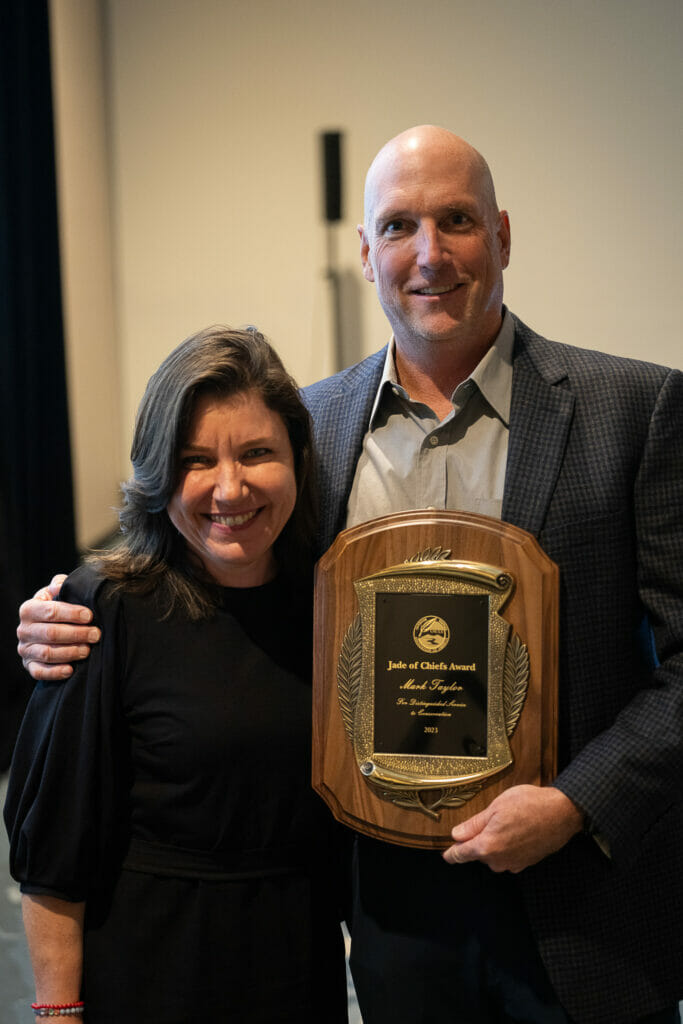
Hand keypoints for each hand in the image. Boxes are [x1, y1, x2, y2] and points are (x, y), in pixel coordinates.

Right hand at [17, 575, 100, 680]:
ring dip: (70, 652)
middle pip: (51, 633)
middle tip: (96, 634)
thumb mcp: (56, 593)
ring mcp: (25, 649)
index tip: (90, 616)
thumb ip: (60, 585)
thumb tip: (62, 584)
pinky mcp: (29, 665)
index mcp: (29, 609)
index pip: (50, 611)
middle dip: (77, 634)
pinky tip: (71, 670)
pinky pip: (40, 672)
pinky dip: (56, 672)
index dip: (71, 614)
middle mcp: (23, 630)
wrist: (46, 627)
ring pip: (47, 653)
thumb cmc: (56, 607)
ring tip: (88, 650)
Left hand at [442, 785, 583, 873]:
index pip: (461, 855)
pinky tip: (516, 831)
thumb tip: (456, 835)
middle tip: (488, 820)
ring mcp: (514, 864)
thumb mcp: (496, 807)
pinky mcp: (526, 863)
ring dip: (495, 843)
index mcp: (487, 846)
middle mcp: (500, 860)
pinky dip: (508, 846)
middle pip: (478, 854)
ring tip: (506, 822)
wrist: (561, 813)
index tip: (446, 854)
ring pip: (494, 856)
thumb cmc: (529, 805)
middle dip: (477, 840)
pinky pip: (508, 857)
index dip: (451, 853)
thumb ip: (474, 824)